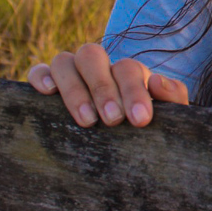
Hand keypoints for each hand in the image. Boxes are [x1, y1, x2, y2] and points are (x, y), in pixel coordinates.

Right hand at [27, 42, 188, 126]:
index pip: (126, 68)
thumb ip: (173, 97)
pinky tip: (47, 93)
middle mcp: (98, 68)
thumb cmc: (147, 131)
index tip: (140, 120)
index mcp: (127, 72)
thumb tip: (156, 81)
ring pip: (64, 61)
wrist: (130, 154)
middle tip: (113, 120)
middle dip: (102, 88)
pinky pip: (38, 71)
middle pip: (92, 56)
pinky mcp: (48, 86)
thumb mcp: (168, 116)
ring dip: (74, 89)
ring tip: (87, 121)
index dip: (133, 91)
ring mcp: (72, 74)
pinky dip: (40, 76)